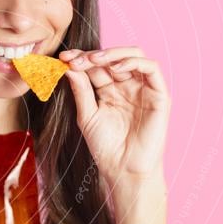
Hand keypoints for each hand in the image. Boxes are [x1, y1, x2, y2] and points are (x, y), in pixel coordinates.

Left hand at [59, 46, 170, 188]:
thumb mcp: (87, 115)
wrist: (123, 170)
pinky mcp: (159, 95)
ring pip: (134, 56)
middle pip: (112, 58)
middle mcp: (127, 86)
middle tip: (75, 59)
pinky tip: (116, 68)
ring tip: (94, 60)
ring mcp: (143, 89)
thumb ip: (81, 90)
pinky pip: (152, 69)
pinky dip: (135, 62)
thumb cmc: (105, 147)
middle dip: (92, 55)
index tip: (63, 58)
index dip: (80, 58)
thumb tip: (69, 66)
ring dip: (112, 54)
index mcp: (109, 90)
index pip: (96, 66)